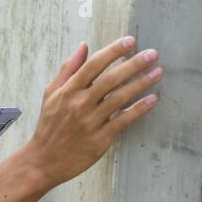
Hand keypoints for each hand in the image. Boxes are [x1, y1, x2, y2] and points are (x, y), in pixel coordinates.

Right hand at [24, 37, 161, 188]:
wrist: (44, 161)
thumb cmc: (49, 125)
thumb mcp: (51, 94)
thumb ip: (68, 69)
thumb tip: (84, 46)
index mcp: (68, 91)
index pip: (93, 65)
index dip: (113, 51)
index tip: (130, 41)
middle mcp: (79, 104)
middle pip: (110, 79)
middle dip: (133, 64)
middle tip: (153, 54)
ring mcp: (90, 122)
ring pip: (119, 98)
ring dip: (141, 84)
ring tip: (157, 72)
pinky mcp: (99, 139)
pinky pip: (123, 121)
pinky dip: (138, 109)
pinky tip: (152, 99)